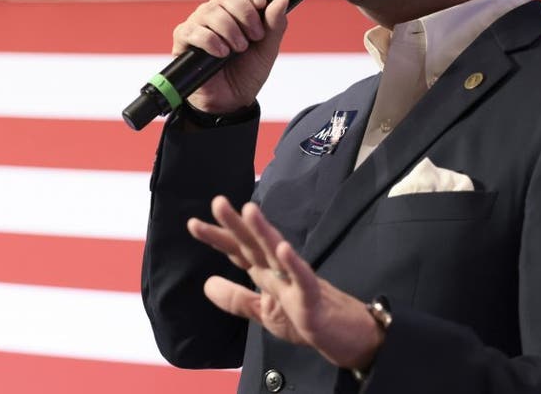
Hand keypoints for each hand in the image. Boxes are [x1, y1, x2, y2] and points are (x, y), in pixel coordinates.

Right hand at [171, 0, 289, 113]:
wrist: (231, 101)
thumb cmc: (247, 72)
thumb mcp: (268, 49)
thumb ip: (275, 25)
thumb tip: (281, 0)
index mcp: (238, 8)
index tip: (260, 3)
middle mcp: (217, 11)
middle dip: (246, 16)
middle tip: (254, 37)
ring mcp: (198, 23)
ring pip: (211, 11)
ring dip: (230, 31)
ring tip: (238, 49)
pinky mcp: (184, 39)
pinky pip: (194, 30)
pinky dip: (211, 41)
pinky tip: (221, 53)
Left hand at [187, 196, 383, 370]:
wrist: (347, 338)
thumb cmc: (307, 320)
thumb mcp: (264, 313)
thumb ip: (237, 299)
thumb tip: (206, 284)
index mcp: (266, 274)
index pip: (238, 251)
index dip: (217, 237)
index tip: (193, 224)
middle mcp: (279, 270)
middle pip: (254, 244)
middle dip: (236, 224)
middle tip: (217, 202)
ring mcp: (296, 281)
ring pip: (278, 252)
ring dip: (264, 231)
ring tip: (249, 211)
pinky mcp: (313, 298)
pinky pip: (303, 278)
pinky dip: (293, 263)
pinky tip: (282, 249)